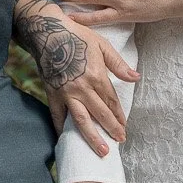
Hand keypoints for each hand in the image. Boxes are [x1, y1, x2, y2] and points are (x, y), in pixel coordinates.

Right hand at [15, 0, 137, 158]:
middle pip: (101, 114)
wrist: (47, 31)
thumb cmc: (77, 35)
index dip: (119, 115)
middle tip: (120, 141)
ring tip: (102, 151)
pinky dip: (62, 129)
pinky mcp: (52, 94)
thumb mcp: (102, 45)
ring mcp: (66, 93)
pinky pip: (58, 116)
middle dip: (112, 129)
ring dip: (93, 137)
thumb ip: (118, 65)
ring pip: (82, 121)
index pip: (111, 101)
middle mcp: (82, 88)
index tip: (125, 126)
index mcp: (97, 76)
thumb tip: (135, 78)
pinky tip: (67, 140)